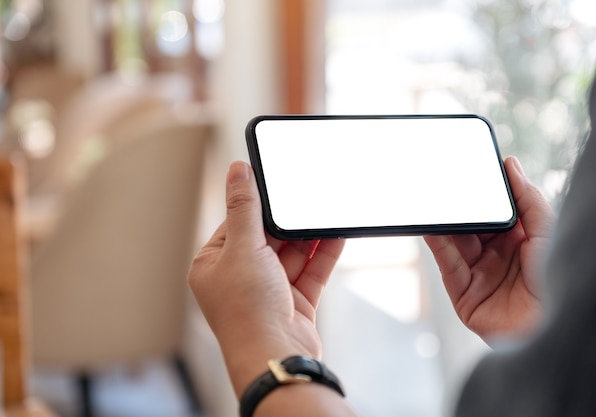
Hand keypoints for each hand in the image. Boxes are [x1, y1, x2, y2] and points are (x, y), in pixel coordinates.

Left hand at [187, 161, 344, 396]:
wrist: (275, 357)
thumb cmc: (248, 309)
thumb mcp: (243, 248)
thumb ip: (244, 208)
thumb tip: (237, 170)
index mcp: (214, 266)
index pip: (235, 225)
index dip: (255, 206)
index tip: (275, 184)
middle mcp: (239, 278)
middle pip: (267, 239)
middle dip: (288, 223)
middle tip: (306, 197)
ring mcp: (268, 292)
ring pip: (292, 255)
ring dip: (309, 237)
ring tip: (326, 211)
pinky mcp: (294, 304)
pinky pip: (310, 272)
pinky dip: (323, 254)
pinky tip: (337, 234)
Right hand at [424, 156, 554, 341]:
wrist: (556, 327)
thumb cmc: (561, 281)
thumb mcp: (546, 230)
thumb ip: (526, 197)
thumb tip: (511, 165)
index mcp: (520, 243)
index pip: (494, 214)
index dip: (482, 197)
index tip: (470, 175)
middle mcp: (498, 259)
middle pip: (471, 228)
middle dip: (459, 209)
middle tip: (446, 187)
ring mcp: (480, 277)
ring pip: (455, 245)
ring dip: (444, 224)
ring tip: (434, 203)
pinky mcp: (465, 296)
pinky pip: (448, 266)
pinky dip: (438, 246)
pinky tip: (431, 227)